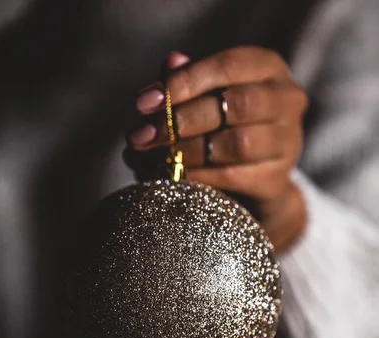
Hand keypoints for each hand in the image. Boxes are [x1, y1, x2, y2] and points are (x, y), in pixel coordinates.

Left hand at [127, 48, 307, 252]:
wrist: (255, 182)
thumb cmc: (225, 127)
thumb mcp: (207, 96)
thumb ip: (188, 79)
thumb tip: (169, 64)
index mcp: (269, 69)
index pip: (228, 66)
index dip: (184, 82)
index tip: (143, 102)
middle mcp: (287, 101)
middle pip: (236, 106)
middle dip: (182, 120)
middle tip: (141, 135)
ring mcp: (287, 142)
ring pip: (236, 144)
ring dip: (186, 151)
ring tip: (152, 158)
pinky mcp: (276, 179)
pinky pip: (233, 177)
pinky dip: (198, 176)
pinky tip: (171, 176)